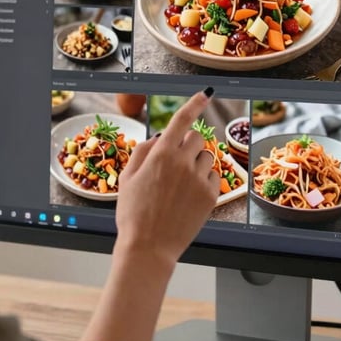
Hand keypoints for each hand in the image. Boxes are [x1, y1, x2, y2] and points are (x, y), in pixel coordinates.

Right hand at [115, 89, 218, 268]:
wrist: (149, 247)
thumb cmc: (133, 213)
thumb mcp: (127, 178)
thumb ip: (142, 152)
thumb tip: (158, 138)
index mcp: (161, 154)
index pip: (182, 120)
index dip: (195, 103)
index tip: (205, 94)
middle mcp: (183, 162)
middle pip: (196, 138)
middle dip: (187, 144)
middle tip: (175, 162)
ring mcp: (198, 179)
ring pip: (207, 157)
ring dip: (196, 163)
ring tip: (180, 184)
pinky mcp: (210, 196)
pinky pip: (213, 176)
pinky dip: (204, 180)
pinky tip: (189, 195)